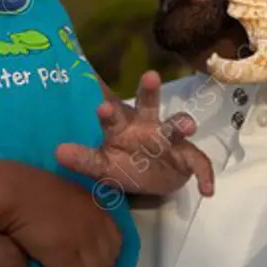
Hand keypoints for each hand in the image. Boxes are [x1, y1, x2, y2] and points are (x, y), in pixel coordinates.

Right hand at [0, 163, 122, 266]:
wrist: (17, 192)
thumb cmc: (35, 190)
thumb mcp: (68, 195)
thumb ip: (79, 211)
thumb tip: (78, 229)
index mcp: (97, 209)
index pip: (115, 240)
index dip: (107, 256)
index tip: (98, 265)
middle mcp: (96, 226)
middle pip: (108, 261)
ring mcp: (83, 243)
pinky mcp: (65, 258)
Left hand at [56, 71, 214, 196]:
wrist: (153, 178)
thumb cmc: (124, 163)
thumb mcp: (102, 166)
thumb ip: (83, 159)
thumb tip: (58, 152)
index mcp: (122, 124)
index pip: (113, 109)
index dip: (108, 104)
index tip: (101, 102)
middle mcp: (147, 124)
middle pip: (147, 103)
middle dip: (149, 91)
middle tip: (150, 77)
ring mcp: (168, 139)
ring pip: (175, 126)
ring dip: (182, 123)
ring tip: (187, 126)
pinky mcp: (186, 156)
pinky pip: (198, 163)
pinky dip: (205, 174)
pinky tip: (207, 189)